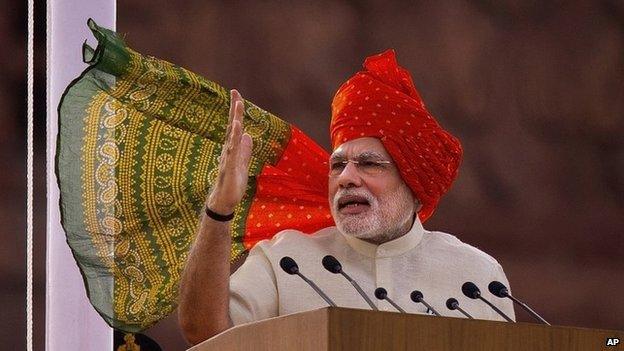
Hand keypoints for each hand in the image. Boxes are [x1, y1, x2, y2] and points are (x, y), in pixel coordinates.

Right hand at [206, 89, 252, 214]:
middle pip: (232, 126)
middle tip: (235, 93)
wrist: (224, 201)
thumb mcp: (242, 164)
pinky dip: (235, 139)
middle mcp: (228, 149)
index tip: (237, 95)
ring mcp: (228, 157)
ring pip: (232, 136)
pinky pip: (233, 151)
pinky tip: (238, 130)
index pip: (235, 126)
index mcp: (232, 148)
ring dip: (235, 120)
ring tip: (238, 106)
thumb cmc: (232, 183)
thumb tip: (249, 136)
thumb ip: (245, 151)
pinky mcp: (229, 167)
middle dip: (234, 110)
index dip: (236, 111)